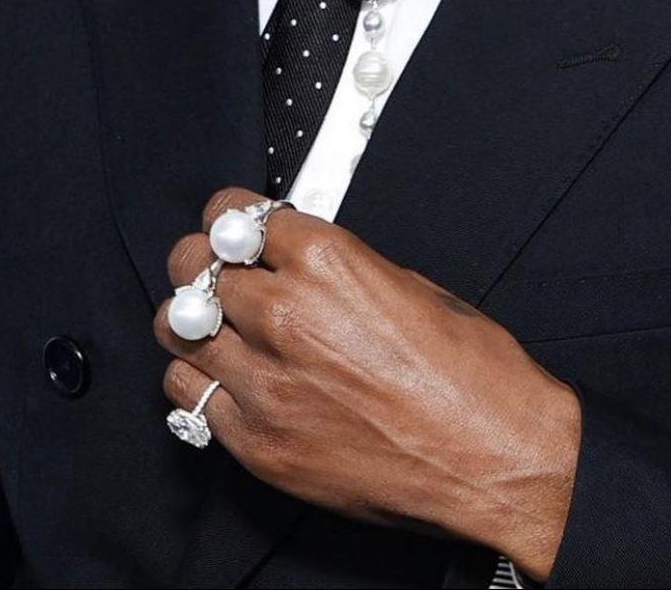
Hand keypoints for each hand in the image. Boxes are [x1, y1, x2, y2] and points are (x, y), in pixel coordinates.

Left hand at [155, 186, 580, 580]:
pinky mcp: (259, 444)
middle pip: (191, 266)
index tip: (230, 229)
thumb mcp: (407, 282)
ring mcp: (265, 384)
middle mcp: (285, 315)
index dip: (228, 219)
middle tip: (215, 275)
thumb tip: (290, 259)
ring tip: (217, 329)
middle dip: (202, 264)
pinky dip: (205, 384)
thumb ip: (333, 267)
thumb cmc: (471, 372)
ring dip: (193, 324)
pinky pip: (190, 398)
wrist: (495, 456)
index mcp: (325, 261)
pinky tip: (233, 381)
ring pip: (175, 331)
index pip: (230, 214)